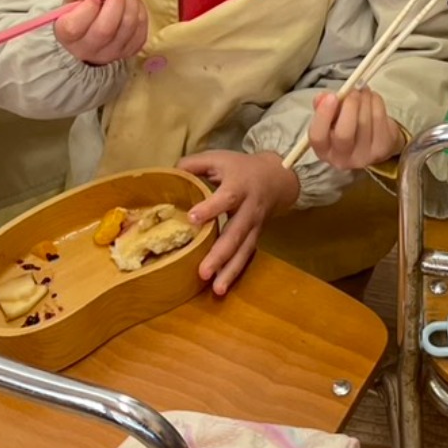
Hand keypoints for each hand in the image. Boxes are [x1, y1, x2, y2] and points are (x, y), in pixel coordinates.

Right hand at [52, 0, 149, 66]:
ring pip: (127, 29)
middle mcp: (87, 50)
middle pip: (105, 30)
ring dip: (131, 4)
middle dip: (115, 2)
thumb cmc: (79, 12)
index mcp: (67, 36)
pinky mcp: (129, 52)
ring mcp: (110, 54)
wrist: (90, 35)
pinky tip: (132, 5)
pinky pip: (141, 32)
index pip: (74, 27)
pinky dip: (140, 13)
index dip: (87, 8)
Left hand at [178, 149, 300, 295]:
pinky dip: (235, 272)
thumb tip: (169, 174)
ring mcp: (254, 226)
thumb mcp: (219, 158)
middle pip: (236, 233)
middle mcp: (248, 209)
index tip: (192, 219)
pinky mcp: (254, 237)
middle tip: (203, 272)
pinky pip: (246, 256)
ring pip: (244, 250)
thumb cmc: (241, 168)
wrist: (277, 178)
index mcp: (239, 186)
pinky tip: (221, 286)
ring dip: (230, 271)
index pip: (226, 198)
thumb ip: (194, 164)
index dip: (210, 208)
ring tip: (216, 289)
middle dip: (220, 254)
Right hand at [306, 85, 404, 170]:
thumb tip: (322, 97)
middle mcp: (342, 159)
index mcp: (323, 150)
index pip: (318, 136)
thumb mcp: (330, 118)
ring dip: (364, 99)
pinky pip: (379, 119)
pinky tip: (372, 98)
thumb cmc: (346, 127)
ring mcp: (364, 156)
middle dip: (349, 106)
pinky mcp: (382, 148)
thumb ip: (322, 106)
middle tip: (352, 91)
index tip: (331, 96)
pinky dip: (376, 102)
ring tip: (362, 91)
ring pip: (364, 122)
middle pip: (344, 133)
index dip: (323, 115)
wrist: (373, 142)